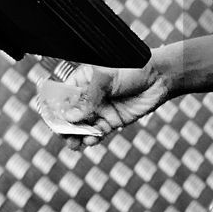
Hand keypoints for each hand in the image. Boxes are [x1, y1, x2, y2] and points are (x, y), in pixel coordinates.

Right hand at [39, 60, 169, 142]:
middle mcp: (90, 96)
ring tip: (74, 143)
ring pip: (82, 126)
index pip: (63, 96)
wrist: (160, 76)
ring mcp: (101, 109)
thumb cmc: (133, 68)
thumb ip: (89, 97)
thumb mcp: (107, 78)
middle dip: (65, 127)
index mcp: (83, 80)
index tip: (52, 120)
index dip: (55, 108)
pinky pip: (98, 132)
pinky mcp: (112, 121)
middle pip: (70, 115)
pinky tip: (90, 140)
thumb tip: (71, 116)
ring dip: (76, 136)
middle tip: (63, 135)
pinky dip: (92, 138)